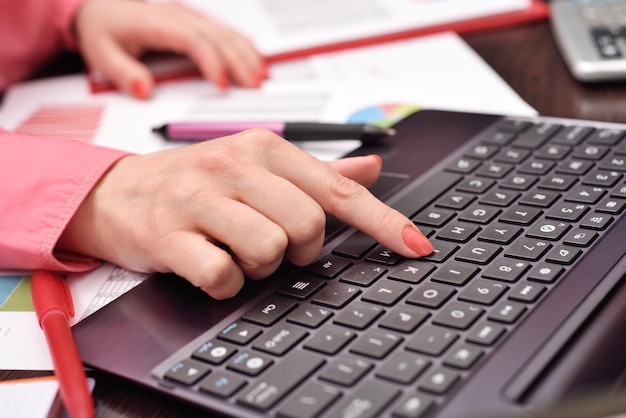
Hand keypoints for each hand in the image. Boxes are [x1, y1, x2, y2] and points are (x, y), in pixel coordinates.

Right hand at [57, 130, 432, 298]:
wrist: (117, 192)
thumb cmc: (197, 181)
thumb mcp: (257, 165)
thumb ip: (317, 172)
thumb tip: (372, 170)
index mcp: (263, 149)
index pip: (338, 190)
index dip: (383, 222)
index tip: (417, 248)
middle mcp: (233, 167)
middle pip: (308, 226)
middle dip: (302, 249)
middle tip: (277, 244)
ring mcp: (198, 201)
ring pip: (269, 251)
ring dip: (262, 265)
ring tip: (239, 250)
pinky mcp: (168, 235)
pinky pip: (223, 275)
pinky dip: (227, 282)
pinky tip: (213, 266)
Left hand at [73, 0, 265, 97]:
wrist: (101, 8)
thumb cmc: (104, 29)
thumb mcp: (102, 52)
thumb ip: (123, 72)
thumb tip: (145, 90)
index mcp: (158, 23)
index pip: (194, 40)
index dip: (211, 62)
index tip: (222, 85)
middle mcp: (179, 17)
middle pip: (218, 37)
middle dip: (240, 61)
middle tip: (254, 84)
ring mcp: (190, 18)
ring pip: (226, 33)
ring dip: (247, 53)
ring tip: (262, 76)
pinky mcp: (195, 23)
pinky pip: (225, 32)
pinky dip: (243, 45)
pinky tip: (256, 58)